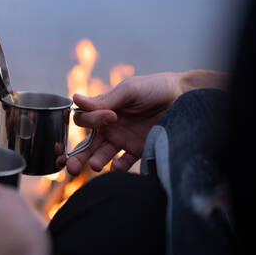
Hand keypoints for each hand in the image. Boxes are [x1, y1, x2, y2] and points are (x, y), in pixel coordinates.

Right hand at [59, 72, 182, 173]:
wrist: (185, 97)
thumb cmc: (153, 88)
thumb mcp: (128, 90)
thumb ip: (104, 99)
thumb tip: (75, 98)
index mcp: (103, 110)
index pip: (84, 120)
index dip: (91, 120)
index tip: (111, 115)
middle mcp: (109, 127)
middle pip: (87, 144)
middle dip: (77, 156)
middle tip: (71, 166)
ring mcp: (123, 139)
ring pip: (102, 155)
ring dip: (96, 161)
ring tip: (96, 166)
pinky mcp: (139, 150)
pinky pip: (125, 162)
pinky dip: (119, 166)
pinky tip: (117, 166)